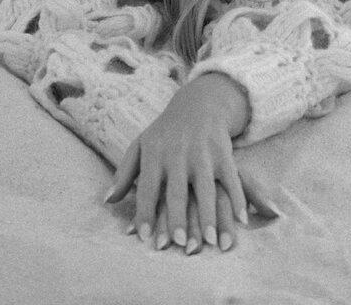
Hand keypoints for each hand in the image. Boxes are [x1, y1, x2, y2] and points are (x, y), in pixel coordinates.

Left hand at [104, 74, 279, 251]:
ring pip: (206, 188)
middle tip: (180, 247)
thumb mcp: (141, 145)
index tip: (145, 239)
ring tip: (212, 243)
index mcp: (154, 154)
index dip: (145, 213)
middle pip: (177, 191)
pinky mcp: (223, 150)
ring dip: (210, 215)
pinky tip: (242, 220)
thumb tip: (107, 201)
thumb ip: (124, 174)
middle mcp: (177, 153)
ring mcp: (202, 152)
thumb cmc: (164, 133)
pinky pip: (231, 177)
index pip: (147, 188)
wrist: (197, 103)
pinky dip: (238, 198)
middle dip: (179, 218)